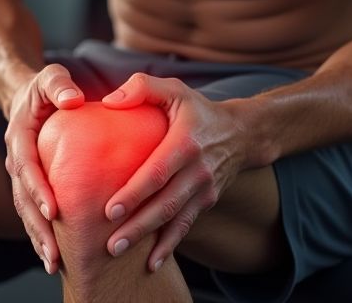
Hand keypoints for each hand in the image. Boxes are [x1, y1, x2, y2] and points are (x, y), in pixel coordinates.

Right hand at [4, 64, 84, 274]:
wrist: (27, 97)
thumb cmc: (46, 87)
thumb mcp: (51, 76)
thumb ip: (59, 84)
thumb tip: (74, 99)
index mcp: (19, 136)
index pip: (26, 166)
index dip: (37, 189)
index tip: (52, 210)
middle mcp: (15, 159)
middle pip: (22, 199)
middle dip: (37, 228)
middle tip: (54, 253)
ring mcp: (19, 175)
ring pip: (24, 211)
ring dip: (37, 238)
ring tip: (53, 263)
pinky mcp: (29, 184)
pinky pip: (32, 212)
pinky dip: (40, 234)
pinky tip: (54, 256)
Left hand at [101, 73, 246, 270]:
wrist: (242, 133)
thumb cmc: (196, 109)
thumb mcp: (174, 89)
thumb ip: (142, 87)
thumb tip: (110, 102)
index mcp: (186, 142)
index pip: (158, 171)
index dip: (135, 192)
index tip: (109, 209)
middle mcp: (198, 170)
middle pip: (164, 203)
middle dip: (137, 225)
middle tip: (110, 243)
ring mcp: (205, 189)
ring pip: (174, 219)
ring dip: (148, 240)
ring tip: (119, 253)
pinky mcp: (207, 201)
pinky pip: (186, 225)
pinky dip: (170, 245)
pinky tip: (151, 262)